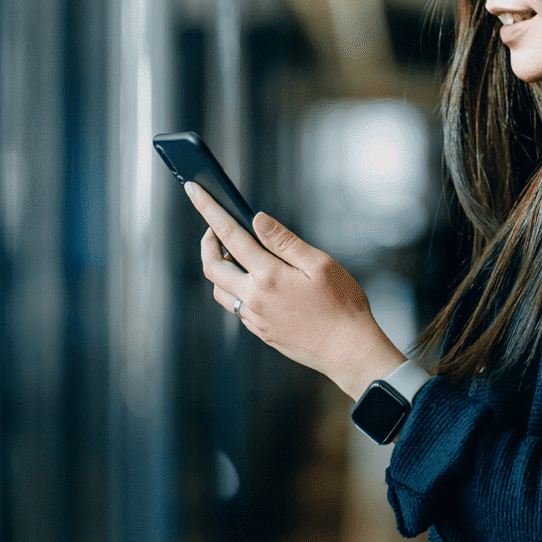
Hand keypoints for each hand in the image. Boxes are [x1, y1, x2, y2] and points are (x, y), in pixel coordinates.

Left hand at [185, 182, 406, 400]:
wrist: (349, 352)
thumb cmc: (342, 305)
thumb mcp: (320, 264)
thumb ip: (284, 241)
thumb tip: (256, 219)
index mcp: (268, 276)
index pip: (229, 234)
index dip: (208, 209)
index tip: (193, 189)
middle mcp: (254, 298)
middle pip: (212, 266)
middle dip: (207, 243)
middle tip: (216, 229)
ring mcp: (255, 318)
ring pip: (221, 290)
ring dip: (221, 269)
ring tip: (239, 256)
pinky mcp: (261, 332)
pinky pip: (237, 308)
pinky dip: (237, 290)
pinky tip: (258, 284)